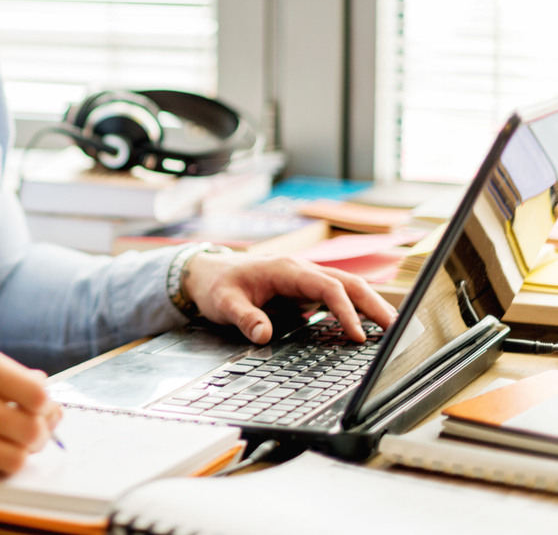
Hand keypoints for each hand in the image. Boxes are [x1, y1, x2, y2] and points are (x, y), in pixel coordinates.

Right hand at [0, 341, 61, 477]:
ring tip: (9, 439)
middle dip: (39, 431)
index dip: (45, 404)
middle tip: (31, 426)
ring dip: (19, 451)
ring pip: (15, 459)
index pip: (35, 394)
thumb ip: (6, 371)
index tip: (41, 405)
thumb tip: (44, 389)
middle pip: (31, 430)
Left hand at [182, 251, 397, 343]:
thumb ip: (244, 317)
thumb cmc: (218, 285)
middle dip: (374, 304)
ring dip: (371, 305)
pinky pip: (337, 297)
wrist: (208, 273)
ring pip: (347, 288)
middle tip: (397, 330)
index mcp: (287, 269)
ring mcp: (305, 280)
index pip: (328, 287)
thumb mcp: (224, 302)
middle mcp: (302, 271)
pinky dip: (356, 309)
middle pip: (348, 283)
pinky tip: (368, 326)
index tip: (358, 336)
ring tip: (393, 329)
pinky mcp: (304, 291)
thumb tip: (263, 334)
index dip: (346, 310)